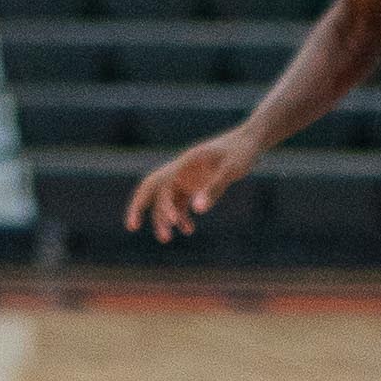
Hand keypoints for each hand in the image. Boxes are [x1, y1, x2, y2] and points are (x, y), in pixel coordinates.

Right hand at [124, 133, 252, 240]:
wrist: (249, 142)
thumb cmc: (241, 153)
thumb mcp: (231, 170)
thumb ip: (214, 189)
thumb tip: (197, 211)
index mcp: (185, 163)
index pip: (161, 183)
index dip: (161, 204)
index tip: (171, 224)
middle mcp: (180, 170)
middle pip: (151, 187)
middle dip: (139, 206)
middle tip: (131, 227)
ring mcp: (186, 177)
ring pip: (165, 199)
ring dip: (163, 218)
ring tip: (166, 239)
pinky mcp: (194, 184)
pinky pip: (180, 201)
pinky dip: (180, 216)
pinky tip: (189, 230)